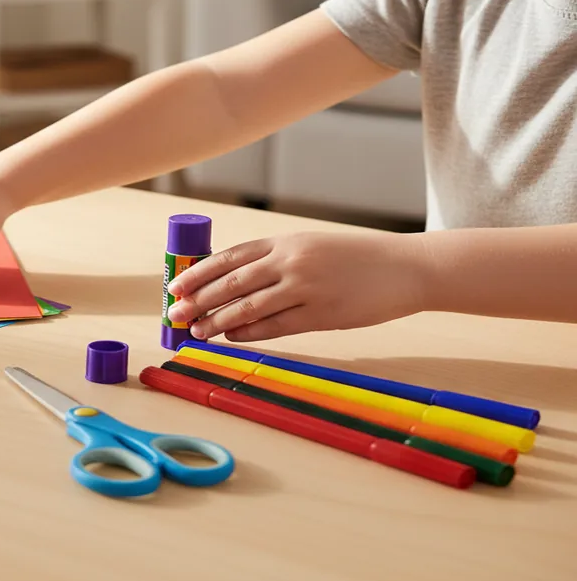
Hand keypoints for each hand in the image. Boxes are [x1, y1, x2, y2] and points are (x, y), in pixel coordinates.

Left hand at [165, 230, 428, 341]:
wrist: (405, 268)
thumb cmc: (357, 258)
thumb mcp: (312, 247)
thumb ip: (276, 260)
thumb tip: (234, 283)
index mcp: (285, 241)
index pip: (229, 257)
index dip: (198, 273)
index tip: (176, 287)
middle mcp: (291, 261)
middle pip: (231, 283)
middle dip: (198, 299)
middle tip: (175, 314)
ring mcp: (306, 288)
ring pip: (248, 307)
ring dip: (218, 322)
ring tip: (197, 332)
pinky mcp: (322, 314)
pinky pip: (276, 327)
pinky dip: (249, 333)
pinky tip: (232, 338)